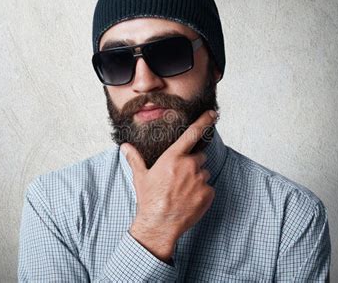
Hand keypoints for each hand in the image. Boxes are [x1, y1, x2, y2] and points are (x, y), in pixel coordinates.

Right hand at [121, 110, 217, 259]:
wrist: (159, 225)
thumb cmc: (149, 200)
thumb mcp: (141, 177)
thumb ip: (135, 158)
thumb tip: (125, 147)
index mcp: (173, 158)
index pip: (191, 134)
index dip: (204, 121)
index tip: (213, 113)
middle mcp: (189, 166)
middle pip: (198, 157)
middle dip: (192, 164)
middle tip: (179, 177)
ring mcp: (200, 180)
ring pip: (203, 173)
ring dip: (197, 178)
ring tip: (182, 191)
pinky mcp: (208, 194)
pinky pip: (208, 188)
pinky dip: (202, 192)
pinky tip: (189, 200)